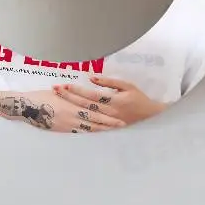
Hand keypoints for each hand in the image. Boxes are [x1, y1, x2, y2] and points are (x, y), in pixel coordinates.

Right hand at [0, 90, 125, 132]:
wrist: (25, 105)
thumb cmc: (41, 95)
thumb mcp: (58, 91)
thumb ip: (71, 94)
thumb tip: (81, 93)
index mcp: (72, 102)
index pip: (95, 109)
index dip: (108, 113)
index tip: (119, 114)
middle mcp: (72, 113)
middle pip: (95, 119)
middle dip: (109, 123)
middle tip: (122, 125)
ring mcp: (67, 123)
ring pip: (88, 127)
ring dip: (101, 129)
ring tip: (112, 130)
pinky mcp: (61, 129)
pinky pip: (77, 132)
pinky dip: (88, 133)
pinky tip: (95, 134)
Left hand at [52, 75, 166, 124]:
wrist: (149, 116)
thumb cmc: (138, 98)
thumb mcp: (127, 85)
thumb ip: (108, 82)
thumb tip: (91, 77)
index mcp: (113, 101)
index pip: (91, 95)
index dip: (77, 90)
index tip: (65, 84)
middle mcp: (108, 112)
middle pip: (84, 104)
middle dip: (69, 96)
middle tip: (55, 89)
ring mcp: (106, 121)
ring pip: (84, 114)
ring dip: (71, 106)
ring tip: (58, 99)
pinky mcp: (105, 127)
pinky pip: (89, 125)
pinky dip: (78, 120)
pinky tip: (68, 115)